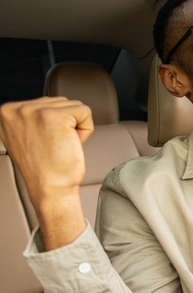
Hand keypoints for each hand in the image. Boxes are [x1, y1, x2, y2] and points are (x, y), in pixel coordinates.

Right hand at [0, 96, 92, 248]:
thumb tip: (46, 105)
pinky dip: (86, 130)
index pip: (45, 103)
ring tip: (60, 146)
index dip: (53, 125)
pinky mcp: (54, 117)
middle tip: (53, 147)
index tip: (43, 144)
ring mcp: (34, 111)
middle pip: (60, 102)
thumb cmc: (44, 167)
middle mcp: (16, 109)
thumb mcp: (26, 135)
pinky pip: (85, 111)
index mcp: (6, 112)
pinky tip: (71, 144)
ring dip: (75, 127)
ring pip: (73, 106)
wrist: (49, 190)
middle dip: (65, 125)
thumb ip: (31, 117)